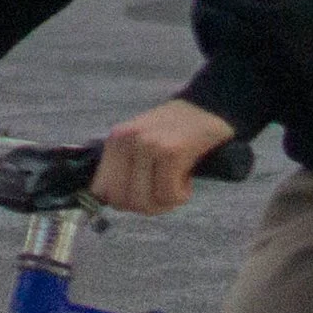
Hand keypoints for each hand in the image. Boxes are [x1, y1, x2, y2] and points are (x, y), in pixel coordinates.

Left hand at [92, 97, 238, 215]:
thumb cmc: (178, 132)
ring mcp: (147, 145)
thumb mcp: (141, 143)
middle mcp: (126, 141)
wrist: (211, 106)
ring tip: (177, 182)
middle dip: (147, 206)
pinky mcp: (171, 152)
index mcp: (115, 141)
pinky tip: (188, 177)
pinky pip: (169, 195)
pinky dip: (182, 195)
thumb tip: (115, 203)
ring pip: (146, 202)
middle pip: (123, 202)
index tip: (144, 194)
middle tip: (164, 192)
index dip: (123, 201)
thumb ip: (125, 168)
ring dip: (166, 202)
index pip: (101, 191)